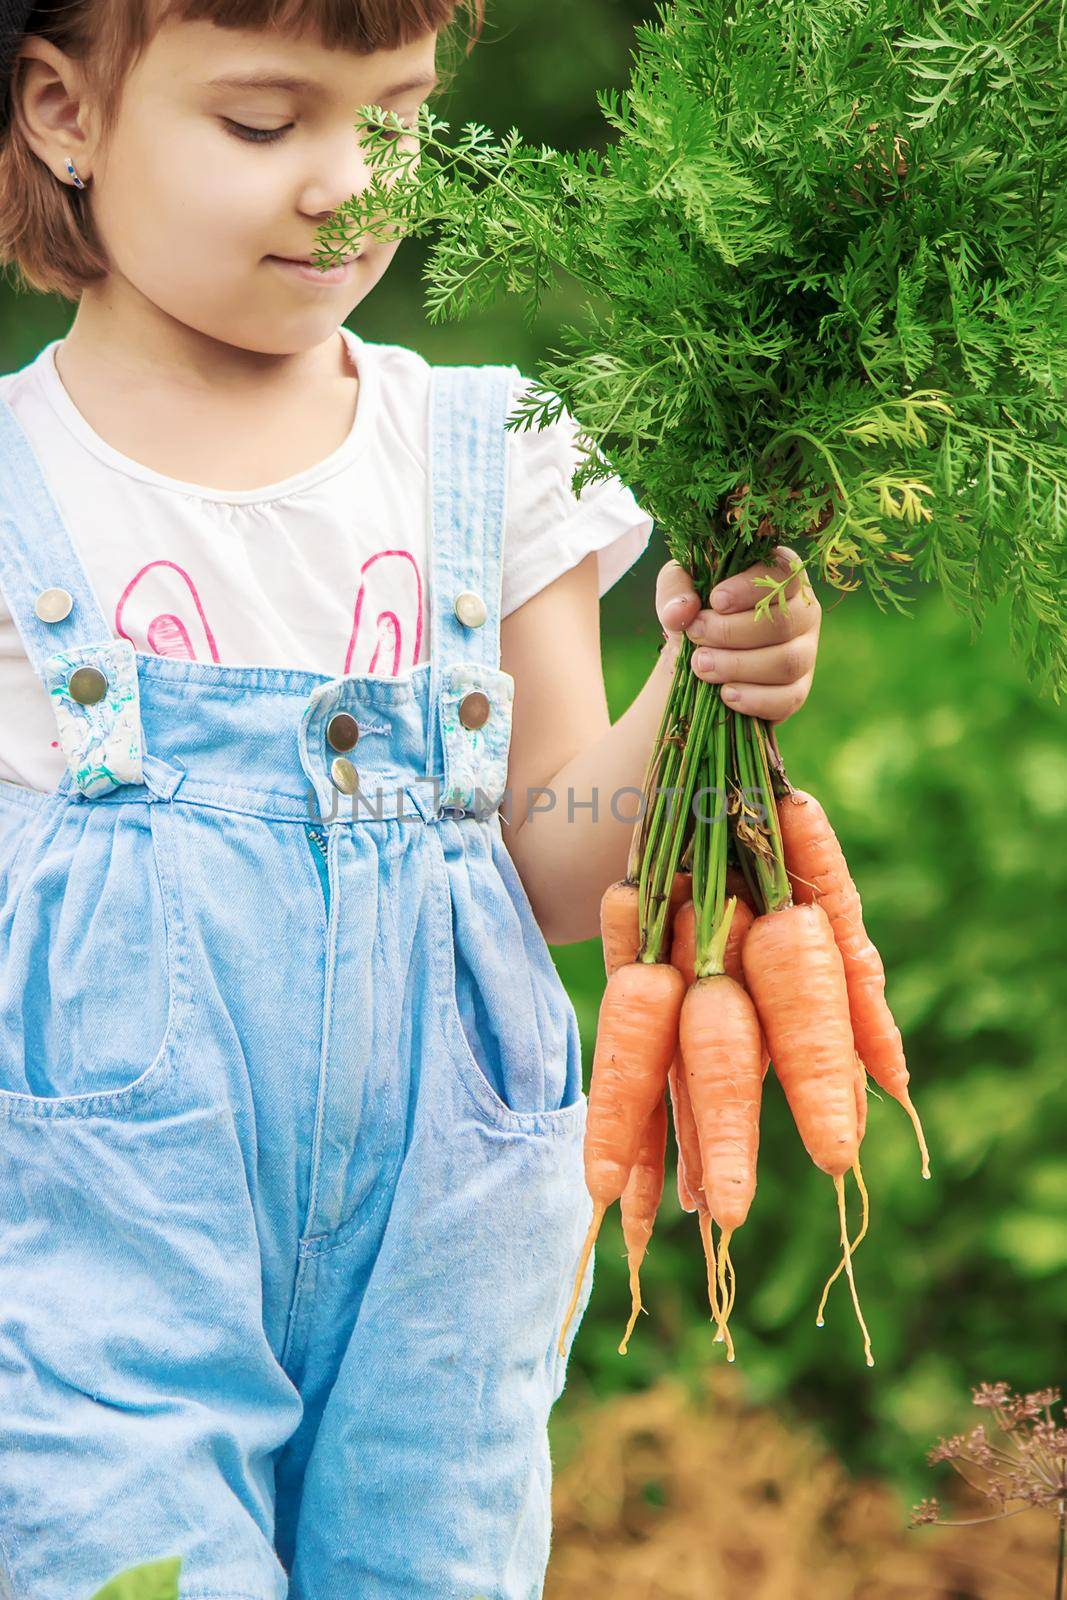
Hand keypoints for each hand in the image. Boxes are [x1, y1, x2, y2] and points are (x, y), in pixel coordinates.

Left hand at [655, 546, 821, 723]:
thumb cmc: (696, 610)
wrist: (698, 654)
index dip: (750, 589)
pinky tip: (725, 694)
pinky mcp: (798, 690)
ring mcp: (806, 653)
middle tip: (696, 635)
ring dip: (738, 666)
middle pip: (783, 623)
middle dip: (732, 632)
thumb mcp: (680, 587)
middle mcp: (803, 612)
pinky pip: (789, 698)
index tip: (715, 601)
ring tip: (701, 665)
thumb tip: (680, 612)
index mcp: (782, 577)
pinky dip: (755, 699)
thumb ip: (675, 590)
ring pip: (787, 662)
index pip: (784, 576)